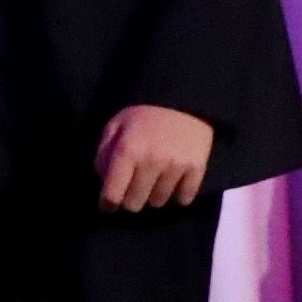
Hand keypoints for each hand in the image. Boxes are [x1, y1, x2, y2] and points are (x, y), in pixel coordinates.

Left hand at [95, 105, 215, 213]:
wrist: (183, 97)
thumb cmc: (143, 113)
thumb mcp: (115, 125)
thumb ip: (104, 154)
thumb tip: (104, 182)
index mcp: (127, 151)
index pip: (113, 194)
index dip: (107, 204)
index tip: (108, 204)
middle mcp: (151, 162)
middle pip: (135, 204)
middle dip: (130, 198)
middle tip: (133, 187)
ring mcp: (176, 166)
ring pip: (158, 202)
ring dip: (153, 195)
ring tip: (154, 179)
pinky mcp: (197, 168)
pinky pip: (184, 198)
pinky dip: (178, 195)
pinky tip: (173, 182)